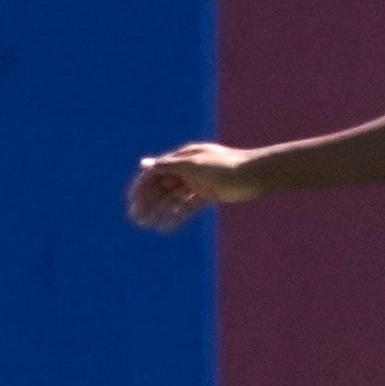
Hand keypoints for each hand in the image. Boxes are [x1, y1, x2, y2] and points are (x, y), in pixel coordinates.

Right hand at [126, 144, 261, 232]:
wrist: (253, 175)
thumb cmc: (224, 166)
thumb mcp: (193, 164)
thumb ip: (167, 165)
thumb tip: (143, 164)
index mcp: (182, 158)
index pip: (155, 172)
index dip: (141, 187)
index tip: (131, 203)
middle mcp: (187, 169)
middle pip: (162, 187)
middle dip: (148, 202)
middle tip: (136, 218)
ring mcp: (197, 182)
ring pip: (173, 198)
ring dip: (159, 211)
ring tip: (147, 225)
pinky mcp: (207, 194)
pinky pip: (187, 206)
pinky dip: (176, 216)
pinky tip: (166, 227)